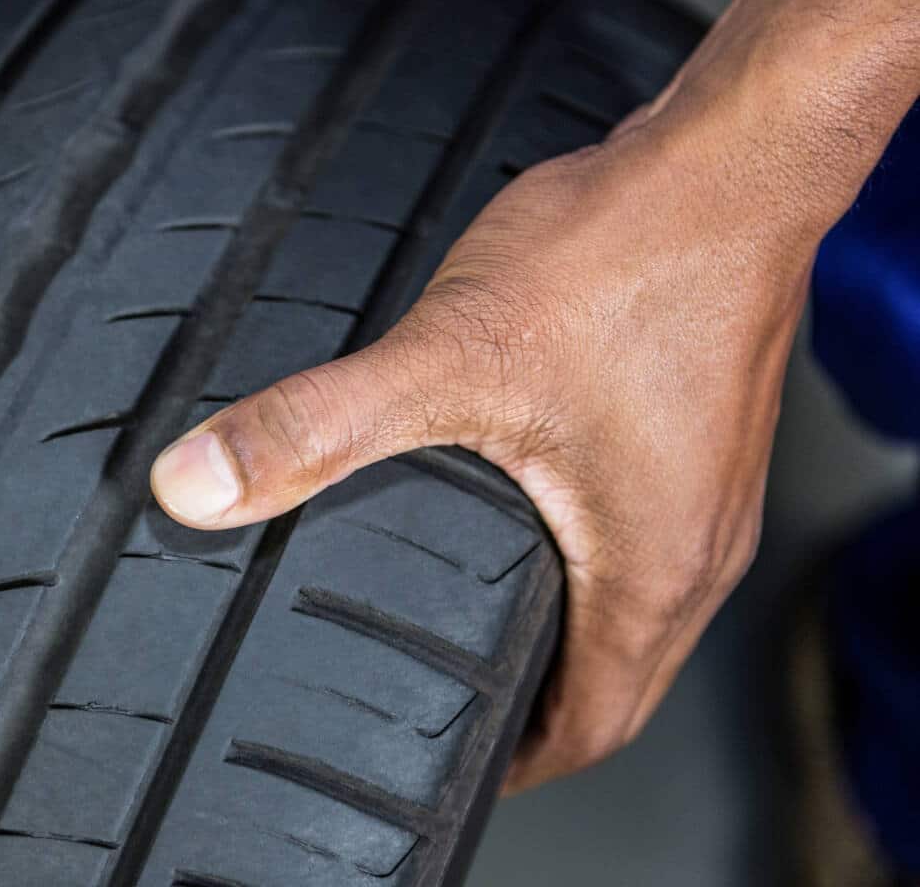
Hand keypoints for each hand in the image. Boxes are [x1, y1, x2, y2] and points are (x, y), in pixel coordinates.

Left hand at [150, 0, 919, 789]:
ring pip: (631, 608)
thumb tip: (199, 486)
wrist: (727, 161)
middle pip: (615, 682)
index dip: (512, 764)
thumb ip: (315, 427)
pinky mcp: (699, 433)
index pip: (590, 729)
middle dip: (527, 708)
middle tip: (442, 701)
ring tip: (473, 623)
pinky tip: (524, 510)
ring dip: (557, 630)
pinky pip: (641, 533)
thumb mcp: (447, 355)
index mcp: (652, 570)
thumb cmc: (628, 260)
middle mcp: (699, 548)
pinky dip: (581, 556)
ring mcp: (710, 490)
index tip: (445, 765)